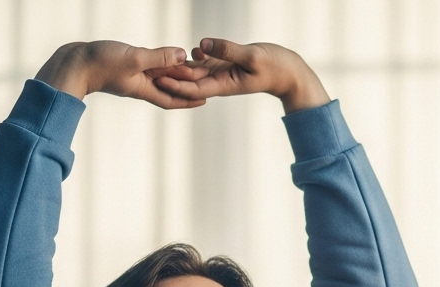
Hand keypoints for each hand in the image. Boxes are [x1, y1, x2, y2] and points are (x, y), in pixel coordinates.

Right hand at [34, 41, 203, 107]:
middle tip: (206, 78)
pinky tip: (166, 56)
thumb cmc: (100, 64)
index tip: (206, 99)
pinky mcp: (125, 65)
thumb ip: (157, 57)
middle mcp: (140, 84)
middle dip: (187, 83)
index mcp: (144, 89)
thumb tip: (182, 55)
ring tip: (193, 66)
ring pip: (160, 73)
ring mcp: (132, 75)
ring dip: (175, 70)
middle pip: (169, 84)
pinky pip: (148, 64)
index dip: (189, 100)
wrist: (73, 63)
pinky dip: (160, 61)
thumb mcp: (133, 59)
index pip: (172, 98)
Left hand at [150, 39, 330, 113]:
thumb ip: (227, 50)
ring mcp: (224, 73)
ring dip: (180, 67)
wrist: (290, 72)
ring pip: (196, 71)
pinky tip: (188, 50)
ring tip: (161, 61)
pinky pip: (207, 62)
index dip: (174, 84)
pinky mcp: (228, 64)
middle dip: (171, 76)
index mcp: (224, 84)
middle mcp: (220, 81)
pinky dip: (196, 57)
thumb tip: (201, 46)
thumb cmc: (276, 67)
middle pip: (190, 80)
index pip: (193, 87)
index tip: (157, 78)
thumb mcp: (252, 57)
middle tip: (149, 68)